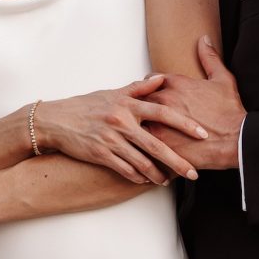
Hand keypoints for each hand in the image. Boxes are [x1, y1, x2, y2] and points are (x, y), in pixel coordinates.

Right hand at [34, 74, 210, 183]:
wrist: (56, 120)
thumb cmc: (86, 105)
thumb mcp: (113, 92)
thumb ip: (139, 88)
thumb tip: (162, 78)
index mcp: (128, 104)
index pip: (164, 112)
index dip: (185, 124)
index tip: (202, 134)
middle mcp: (122, 122)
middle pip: (157, 145)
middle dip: (178, 161)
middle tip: (194, 173)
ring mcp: (111, 140)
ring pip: (142, 162)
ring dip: (158, 174)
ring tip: (169, 180)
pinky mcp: (100, 155)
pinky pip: (125, 170)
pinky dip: (138, 176)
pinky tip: (147, 180)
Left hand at [148, 36, 245, 170]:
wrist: (236, 139)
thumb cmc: (230, 111)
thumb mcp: (223, 79)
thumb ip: (209, 58)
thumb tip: (204, 39)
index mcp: (175, 83)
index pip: (148, 80)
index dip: (150, 88)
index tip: (153, 96)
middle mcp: (163, 100)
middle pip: (138, 100)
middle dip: (140, 107)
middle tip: (145, 116)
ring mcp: (159, 121)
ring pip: (137, 121)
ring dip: (139, 126)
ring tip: (142, 134)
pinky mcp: (160, 143)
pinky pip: (142, 142)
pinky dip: (143, 145)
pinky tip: (147, 150)